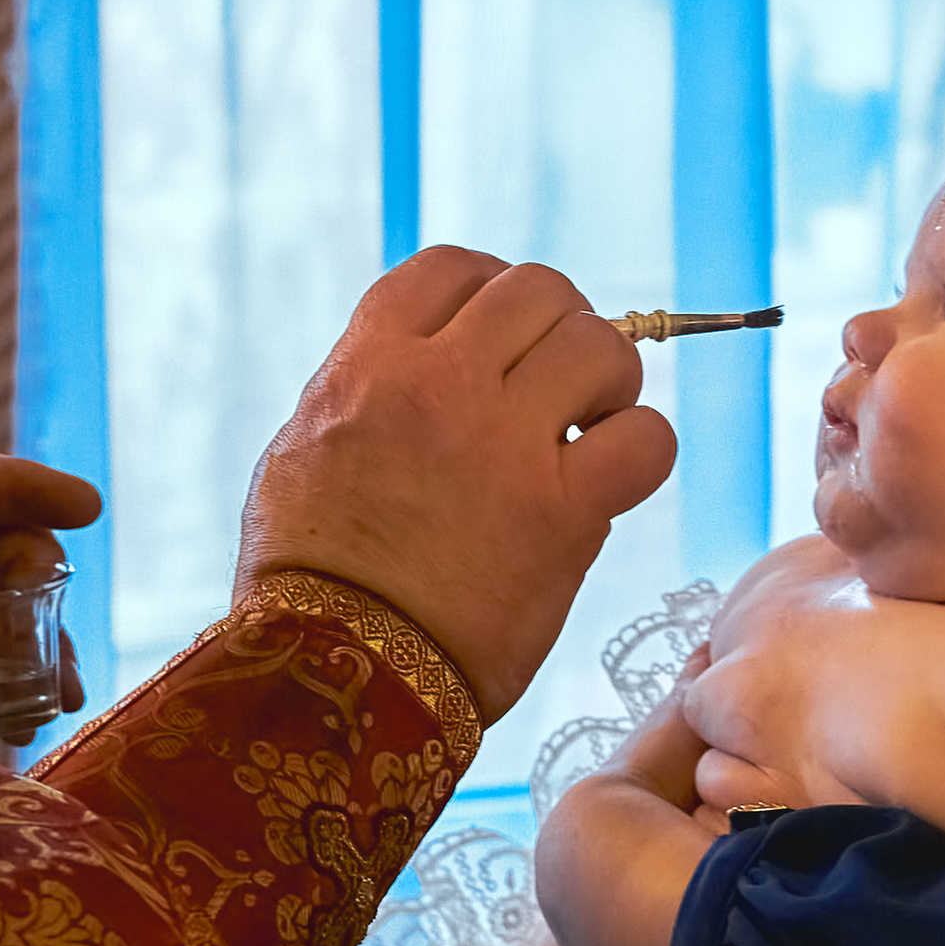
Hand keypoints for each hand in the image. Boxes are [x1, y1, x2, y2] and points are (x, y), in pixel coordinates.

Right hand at [235, 250, 673, 723]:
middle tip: (558, 384)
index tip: (499, 333)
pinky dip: (641, 450)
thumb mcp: (299, 454)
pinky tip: (609, 481)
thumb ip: (358, 394)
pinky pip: (645, 439)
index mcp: (370, 364)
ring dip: (609, 382)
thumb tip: (400, 373)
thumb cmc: (305, 581)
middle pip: (538, 292)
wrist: (331, 676)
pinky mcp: (562, 510)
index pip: (452, 268)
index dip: (489, 288)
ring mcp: (506, 442)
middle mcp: (441, 383)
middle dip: (559, 326)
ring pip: (603, 348)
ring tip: (589, 429)